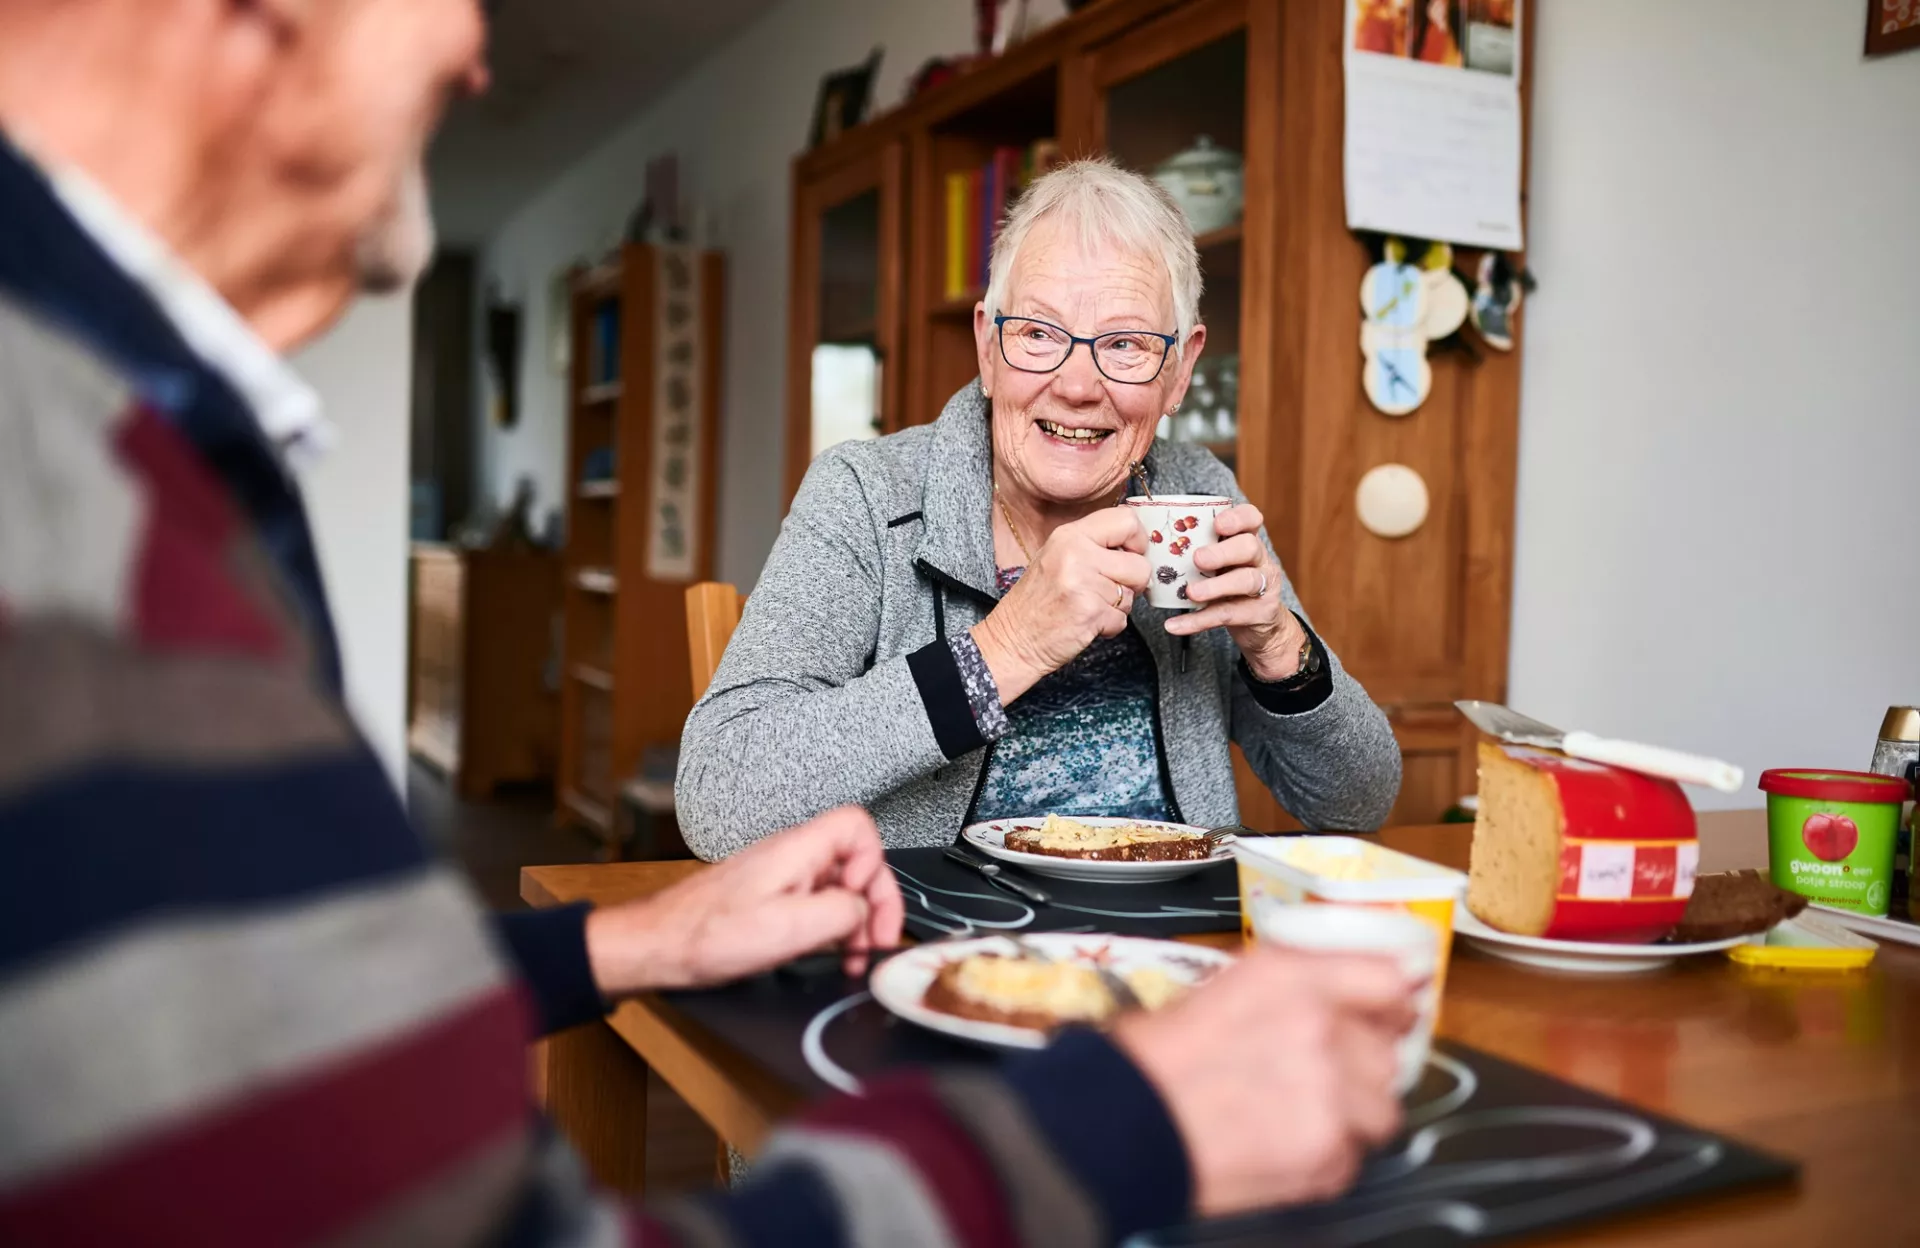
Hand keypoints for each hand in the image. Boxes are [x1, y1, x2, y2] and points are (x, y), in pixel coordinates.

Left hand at [583, 807, 903, 994]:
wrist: (658, 945)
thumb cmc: (705, 936)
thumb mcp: (787, 928)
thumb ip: (839, 912)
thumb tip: (864, 911)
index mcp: (797, 850)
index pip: (858, 827)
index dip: (875, 864)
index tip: (866, 905)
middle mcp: (790, 855)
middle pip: (855, 861)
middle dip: (872, 904)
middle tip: (871, 943)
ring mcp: (780, 875)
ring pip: (838, 885)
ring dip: (853, 921)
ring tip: (850, 957)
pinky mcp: (771, 896)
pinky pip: (815, 901)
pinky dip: (829, 928)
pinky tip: (823, 953)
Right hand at [971, 507, 1150, 703]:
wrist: (1012, 638)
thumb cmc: (1037, 600)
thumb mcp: (1058, 556)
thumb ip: (1093, 545)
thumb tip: (1136, 546)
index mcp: (1069, 536)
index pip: (1126, 520)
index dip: (1138, 541)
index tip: (1131, 555)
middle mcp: (1076, 555)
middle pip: (1139, 563)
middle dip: (1134, 582)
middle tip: (1113, 589)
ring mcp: (1083, 584)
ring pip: (1132, 593)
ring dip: (1118, 605)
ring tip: (1092, 606)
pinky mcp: (1090, 613)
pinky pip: (1123, 618)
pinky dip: (1110, 625)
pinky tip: (1088, 622)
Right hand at [1112, 945, 1413, 1216]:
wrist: (1126, 1121)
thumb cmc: (1154, 1057)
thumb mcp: (1221, 988)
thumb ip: (1290, 986)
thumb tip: (1337, 998)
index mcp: (1290, 976)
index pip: (1387, 979)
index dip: (1393, 1001)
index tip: (1393, 1014)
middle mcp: (1320, 1026)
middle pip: (1387, 1051)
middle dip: (1362, 1067)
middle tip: (1324, 1079)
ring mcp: (1330, 1092)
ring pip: (1381, 1110)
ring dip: (1352, 1116)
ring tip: (1301, 1119)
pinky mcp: (1327, 1152)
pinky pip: (1353, 1156)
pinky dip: (1326, 1157)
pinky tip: (1282, 1146)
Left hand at [1165, 502, 1304, 680]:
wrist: (1262, 629)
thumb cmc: (1230, 588)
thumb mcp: (1220, 566)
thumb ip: (1197, 553)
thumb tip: (1147, 548)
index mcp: (1247, 540)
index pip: (1251, 518)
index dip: (1237, 518)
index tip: (1217, 524)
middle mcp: (1260, 560)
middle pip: (1249, 547)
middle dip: (1222, 552)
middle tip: (1198, 559)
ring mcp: (1264, 587)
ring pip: (1245, 581)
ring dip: (1215, 586)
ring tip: (1190, 592)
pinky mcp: (1260, 614)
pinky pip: (1228, 615)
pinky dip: (1199, 620)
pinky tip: (1175, 625)